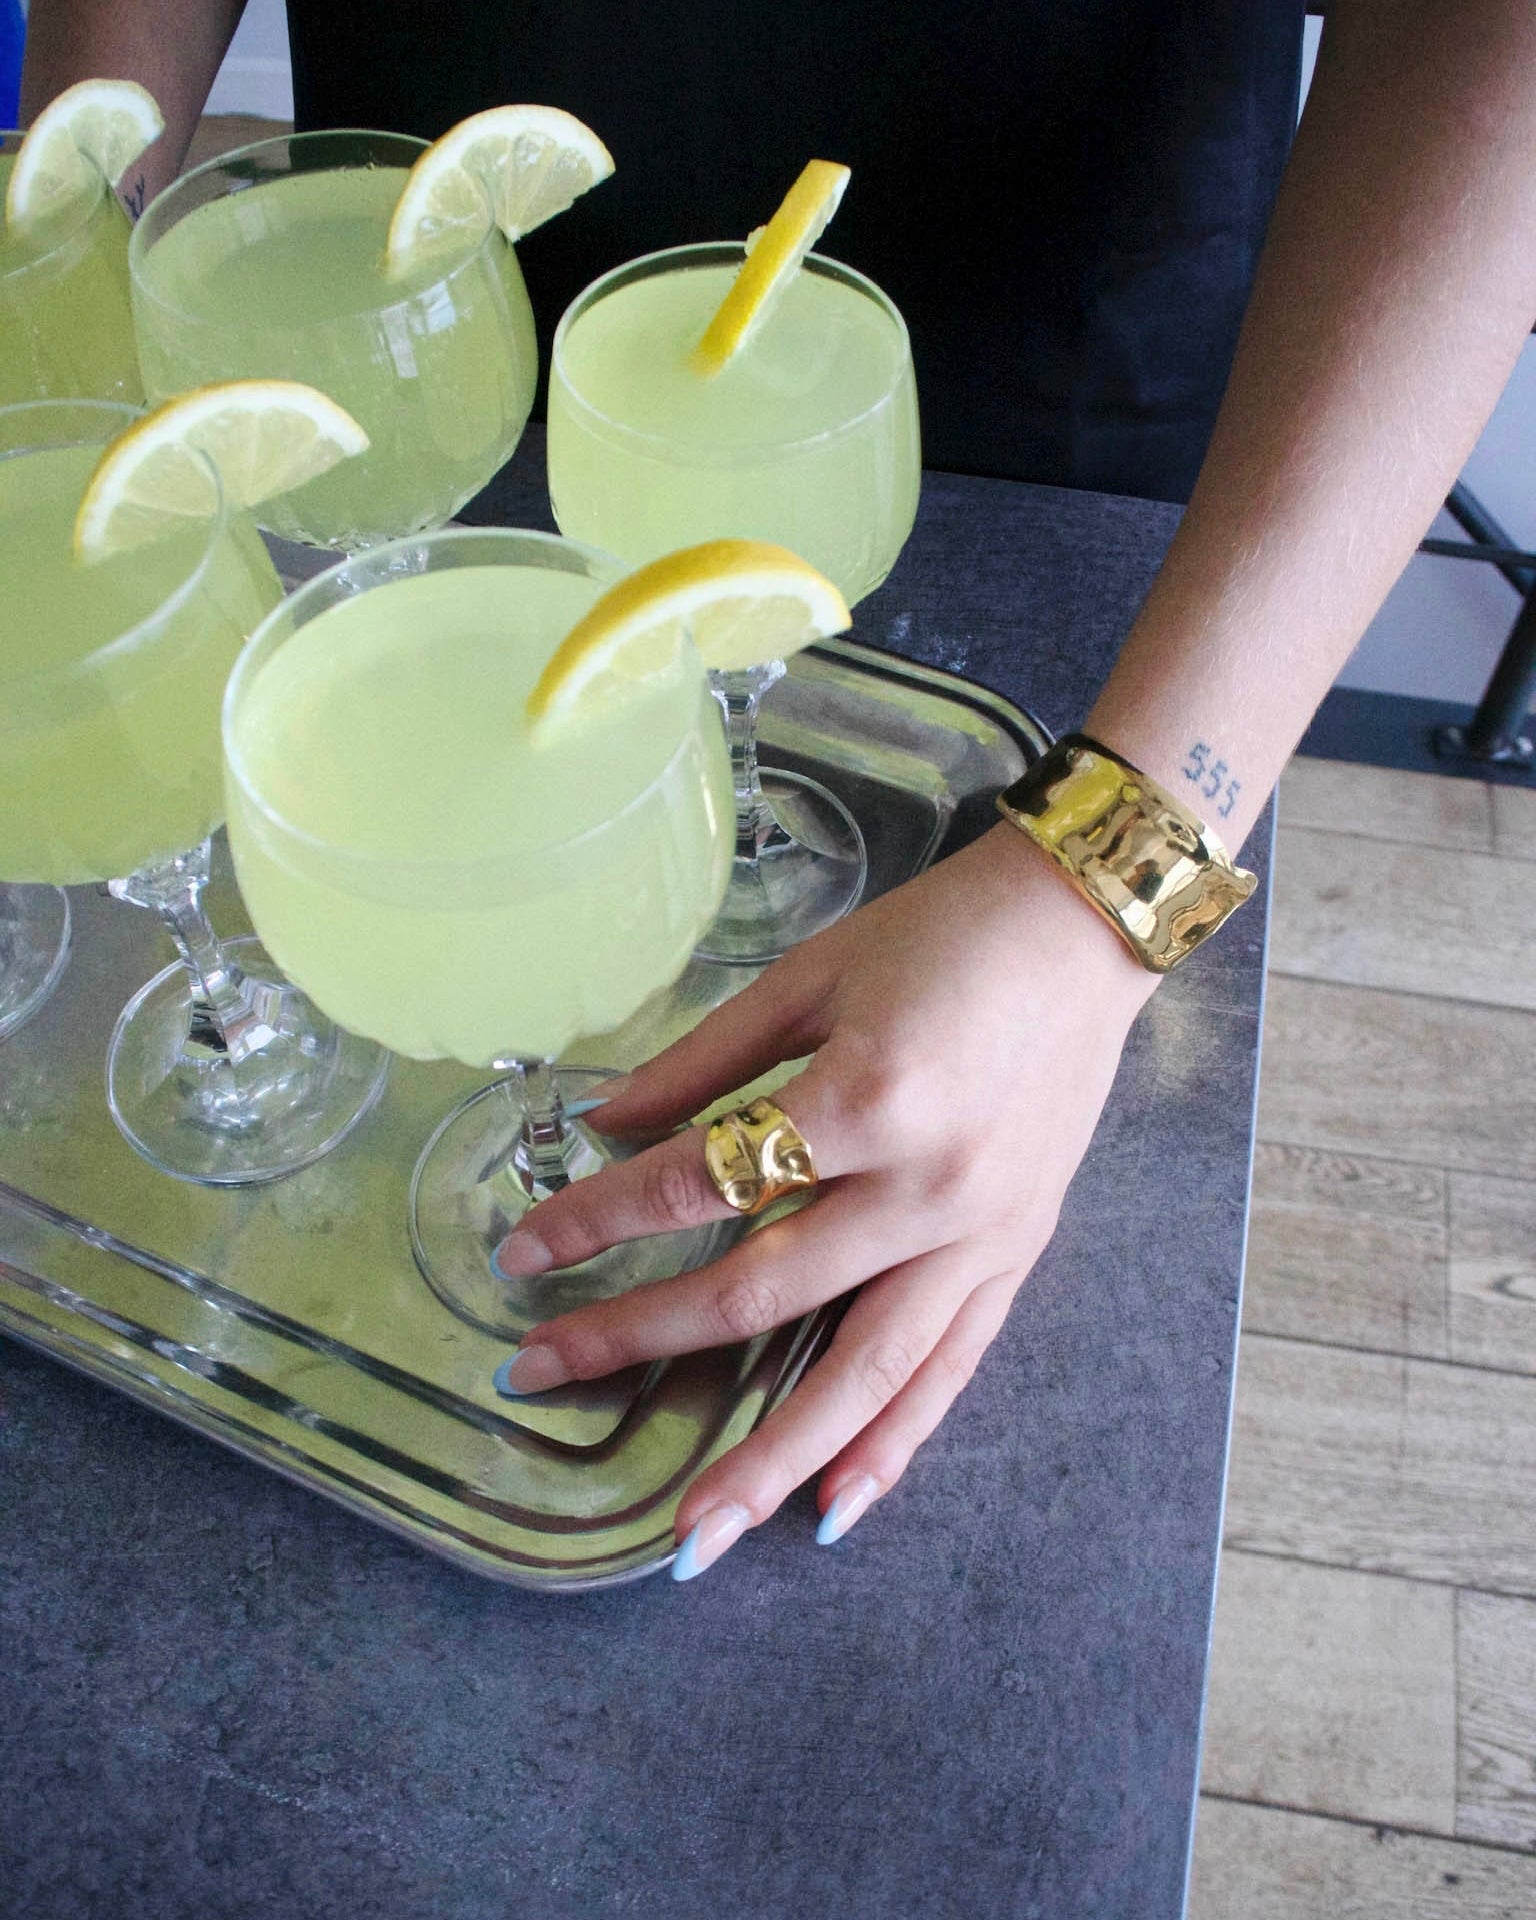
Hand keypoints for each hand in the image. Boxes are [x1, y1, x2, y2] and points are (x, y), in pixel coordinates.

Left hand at [492, 824, 1157, 1577]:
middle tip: (539, 1375)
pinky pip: (949, 1370)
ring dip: (769, 1459)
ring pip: (860, 1374)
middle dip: (638, 1339)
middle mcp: (923, 1189)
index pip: (700, 1185)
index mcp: (865, 1100)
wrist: (1086, 927)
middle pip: (758, 1294)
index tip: (522, 1252)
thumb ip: (702, 1061)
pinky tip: (834, 1508)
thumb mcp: (808, 975)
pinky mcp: (1017, 1254)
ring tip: (691, 1534)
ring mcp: (979, 1235)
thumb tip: (605, 1128)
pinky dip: (892, 1444)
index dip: (598, 1221)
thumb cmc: (941, 935)